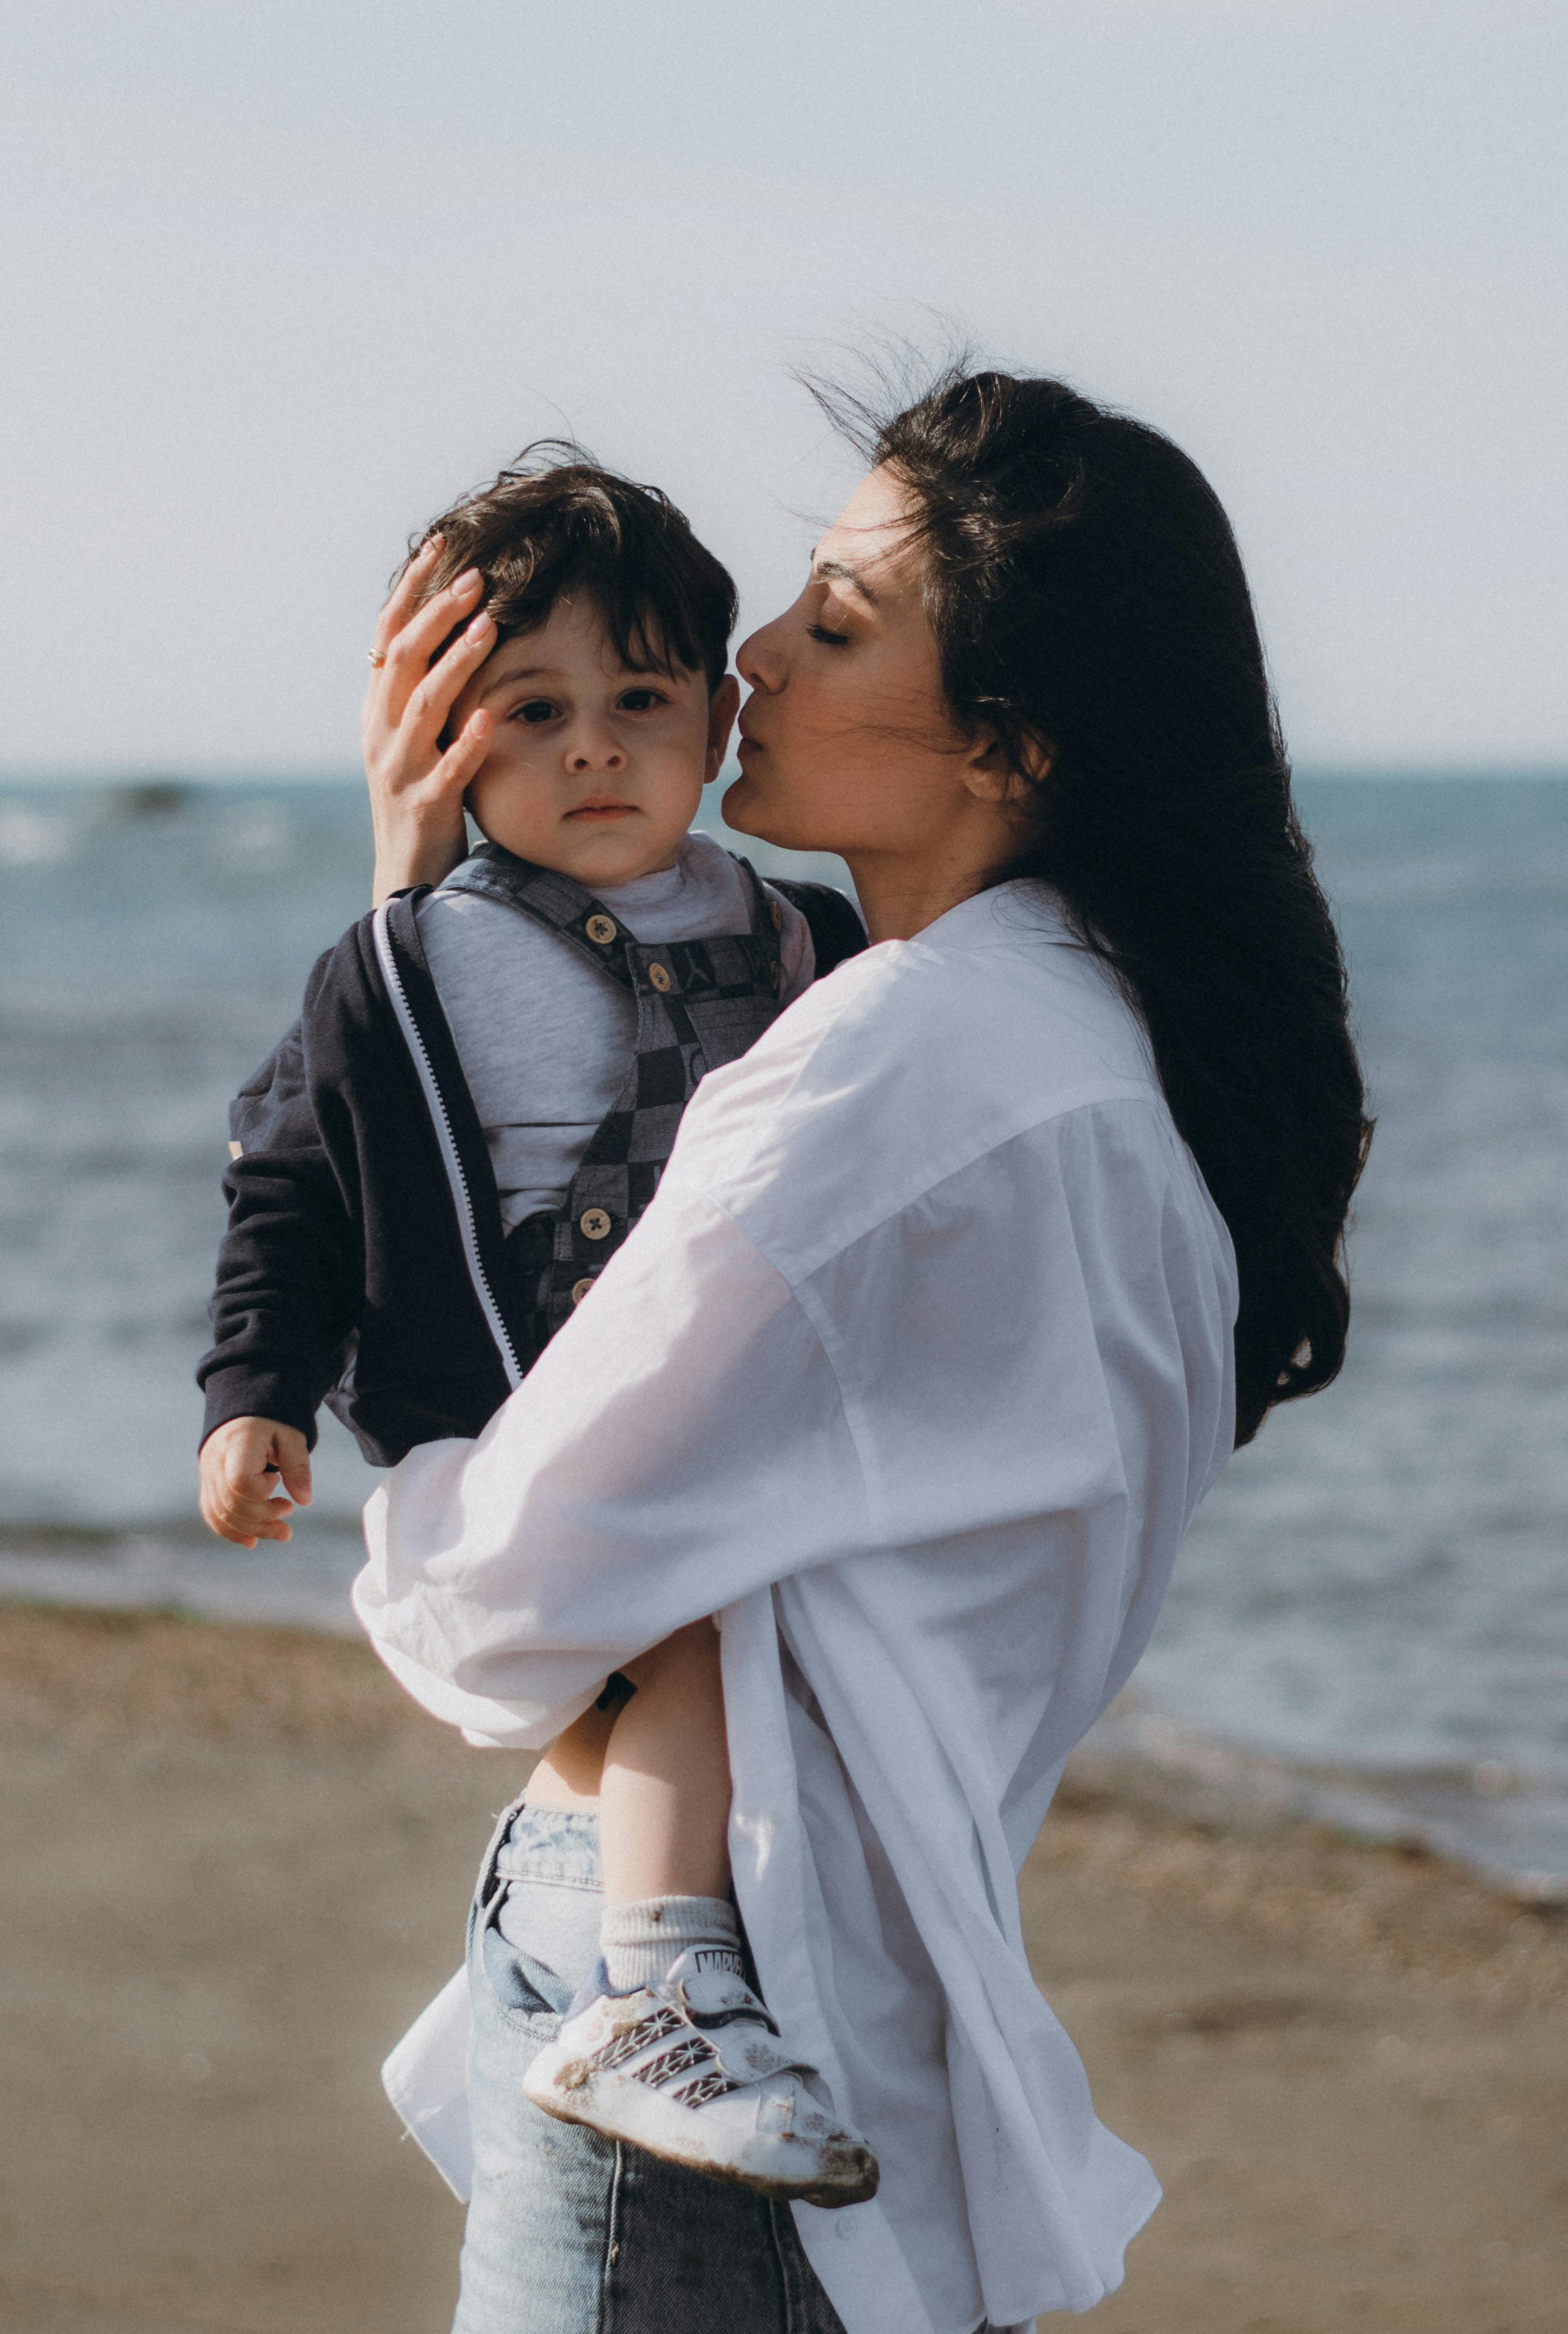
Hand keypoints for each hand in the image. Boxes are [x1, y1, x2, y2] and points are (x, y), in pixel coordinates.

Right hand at [199, 1418, 312, 1547]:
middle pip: (231, 1503)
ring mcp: (207, 1473)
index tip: (277, 1481)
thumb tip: (304, 1501)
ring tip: (282, 1533)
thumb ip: (298, 1467)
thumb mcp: (291, 1437)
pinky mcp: (207, 1484)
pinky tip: (251, 1541)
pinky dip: (231, 1530)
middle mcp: (215, 1460)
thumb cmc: (272, 1423)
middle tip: (289, 1513)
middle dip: (263, 1518)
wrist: (245, 1411)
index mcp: (237, 1443)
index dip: (261, 1491)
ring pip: (221, 1513)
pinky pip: (212, 1513)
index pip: (240, 1481)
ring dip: (252, 1529)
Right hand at [362, 535, 497, 904]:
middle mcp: (379, 732)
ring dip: (457, 663)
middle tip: (477, 578)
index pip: (389, 634)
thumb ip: (421, 692)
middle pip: (403, 660)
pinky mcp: (424, 806)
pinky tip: (490, 717)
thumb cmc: (420, 801)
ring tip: (491, 626)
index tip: (442, 545)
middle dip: (438, 615)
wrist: (405, 877)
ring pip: (423, 706)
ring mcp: (398, 770)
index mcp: (376, 710)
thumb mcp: (412, 739)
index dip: (412, 589)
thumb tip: (447, 631)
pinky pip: (447, 769)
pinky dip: (466, 742)